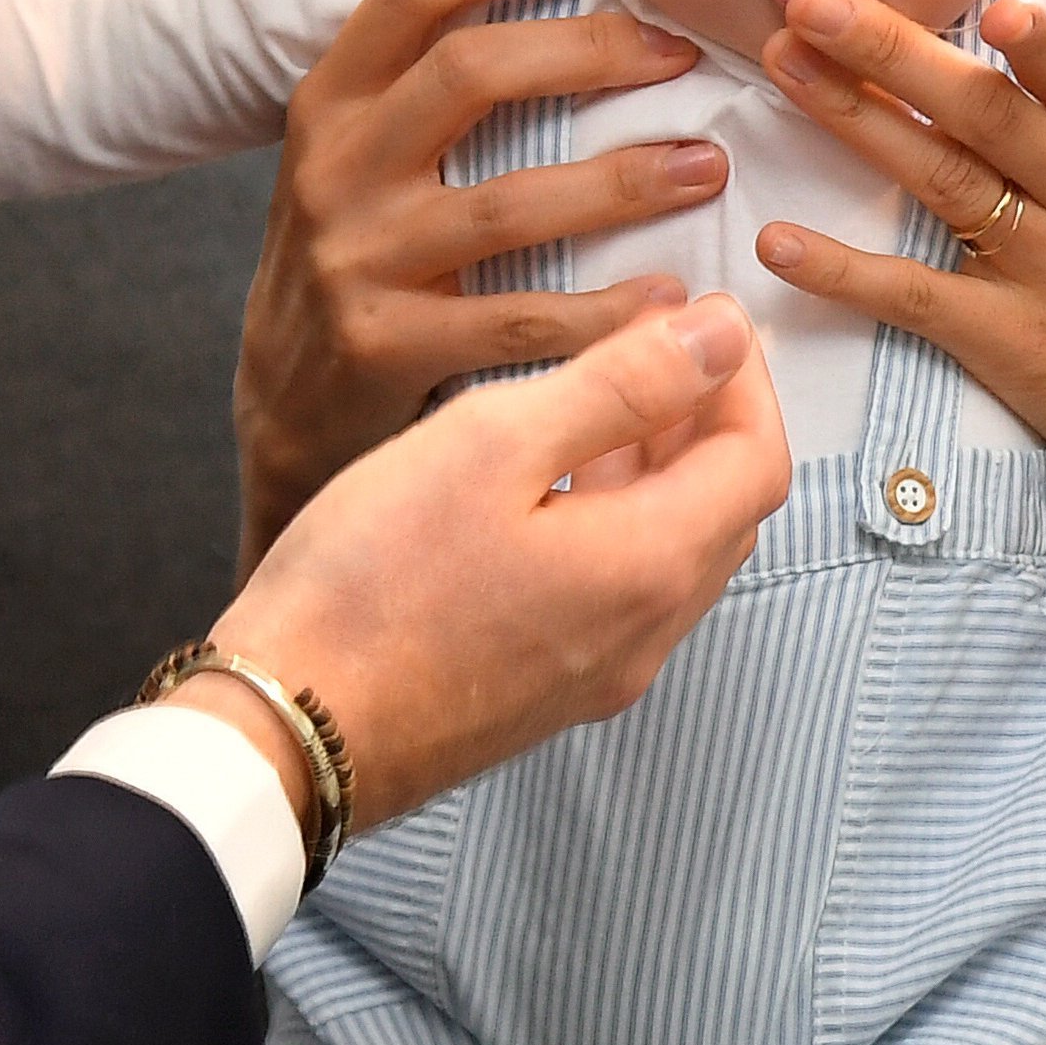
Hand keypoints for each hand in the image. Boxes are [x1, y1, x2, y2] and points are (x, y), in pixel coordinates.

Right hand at [199, 292, 790, 828]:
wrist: (287, 728)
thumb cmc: (374, 578)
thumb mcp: (495, 442)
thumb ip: (621, 384)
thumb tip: (722, 334)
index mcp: (650, 567)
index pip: (758, 460)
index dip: (745, 379)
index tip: (703, 316)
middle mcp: (646, 635)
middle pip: (727, 511)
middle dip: (711, 418)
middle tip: (660, 343)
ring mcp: (598, 675)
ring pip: (673, 553)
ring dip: (663, 469)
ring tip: (605, 395)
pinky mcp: (546, 691)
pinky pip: (620, 592)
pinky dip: (617, 519)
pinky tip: (550, 481)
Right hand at [234, 0, 728, 563]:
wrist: (284, 402)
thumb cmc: (359, 253)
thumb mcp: (361, 153)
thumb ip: (429, 82)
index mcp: (331, 98)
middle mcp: (334, 166)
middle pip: (471, 71)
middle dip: (592, 50)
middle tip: (681, 54)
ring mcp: (356, 258)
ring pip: (508, 202)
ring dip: (624, 182)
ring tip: (707, 168)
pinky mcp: (386, 345)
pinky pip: (518, 319)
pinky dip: (605, 311)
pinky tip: (668, 296)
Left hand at [749, 0, 1045, 503]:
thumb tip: (999, 19)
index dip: (1040, 43)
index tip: (989, 5)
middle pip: (984, 114)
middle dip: (893, 51)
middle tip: (812, 2)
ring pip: (941, 180)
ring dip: (854, 118)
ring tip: (784, 67)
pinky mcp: (1012, 341)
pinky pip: (915, 298)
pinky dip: (842, 271)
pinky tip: (778, 243)